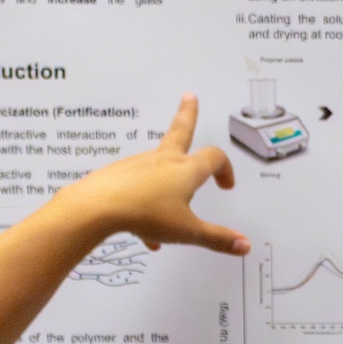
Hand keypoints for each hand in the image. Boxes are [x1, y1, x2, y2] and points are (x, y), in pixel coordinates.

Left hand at [50, 95, 248, 254]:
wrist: (96, 207)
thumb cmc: (146, 214)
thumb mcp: (187, 231)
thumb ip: (217, 239)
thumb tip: (245, 246)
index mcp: (187, 170)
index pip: (214, 158)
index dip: (225, 169)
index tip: (226, 185)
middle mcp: (165, 160)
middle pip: (181, 131)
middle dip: (188, 114)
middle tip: (190, 97)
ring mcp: (139, 164)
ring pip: (159, 168)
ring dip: (167, 183)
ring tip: (164, 219)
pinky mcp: (119, 173)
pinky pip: (138, 186)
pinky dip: (145, 202)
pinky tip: (141, 230)